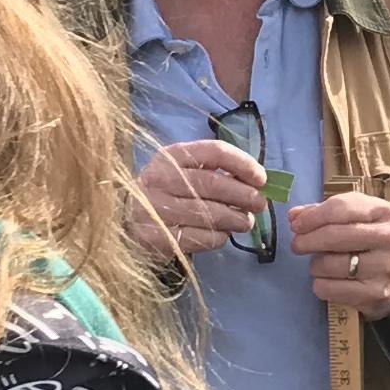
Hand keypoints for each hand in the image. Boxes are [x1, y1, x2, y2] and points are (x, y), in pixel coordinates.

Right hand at [135, 139, 269, 263]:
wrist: (128, 221)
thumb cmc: (168, 192)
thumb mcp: (185, 172)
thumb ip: (217, 172)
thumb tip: (258, 182)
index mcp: (171, 156)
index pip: (215, 152)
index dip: (243, 164)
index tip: (261, 179)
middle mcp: (160, 178)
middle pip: (213, 184)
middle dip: (244, 195)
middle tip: (260, 205)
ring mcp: (154, 208)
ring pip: (208, 213)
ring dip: (235, 219)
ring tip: (245, 222)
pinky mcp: (156, 237)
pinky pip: (199, 237)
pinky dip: (219, 237)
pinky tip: (223, 234)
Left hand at [285, 190, 389, 319]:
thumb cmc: (367, 240)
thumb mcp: (354, 217)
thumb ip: (323, 213)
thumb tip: (295, 216)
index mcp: (384, 212)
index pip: (341, 208)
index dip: (312, 217)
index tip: (296, 225)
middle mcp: (389, 238)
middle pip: (335, 236)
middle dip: (308, 241)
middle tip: (297, 245)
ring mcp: (385, 268)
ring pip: (330, 265)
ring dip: (316, 265)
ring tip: (320, 264)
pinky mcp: (376, 294)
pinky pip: (330, 289)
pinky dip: (320, 285)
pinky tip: (327, 281)